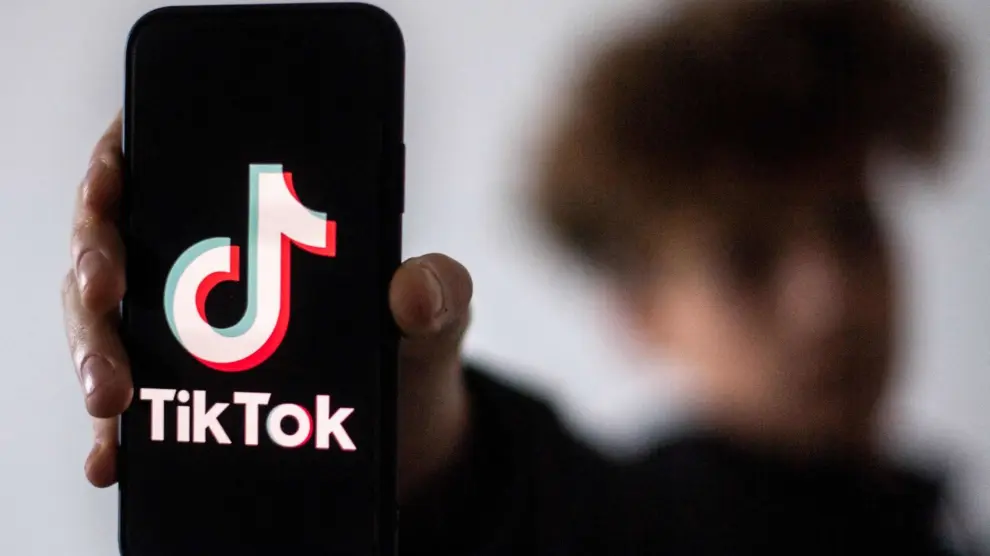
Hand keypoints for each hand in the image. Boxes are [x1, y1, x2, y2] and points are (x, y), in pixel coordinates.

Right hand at [62, 112, 473, 498]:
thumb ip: (441, 288)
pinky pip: (131, 404)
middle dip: (95, 263)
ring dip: (94, 351)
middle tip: (106, 293)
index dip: (119, 157)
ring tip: (112, 396)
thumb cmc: (415, 346)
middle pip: (116, 239)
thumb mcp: (441, 309)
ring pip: (106, 320)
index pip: (166, 156)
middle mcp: (208, 261)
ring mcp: (186, 328)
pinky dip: (114, 433)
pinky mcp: (183, 393)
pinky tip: (112, 457)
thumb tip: (410, 290)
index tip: (108, 178)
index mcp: (261, 212)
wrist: (411, 431)